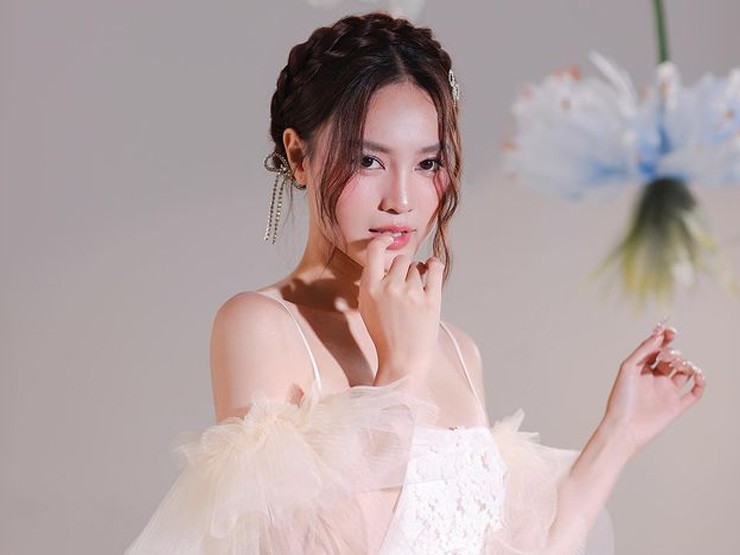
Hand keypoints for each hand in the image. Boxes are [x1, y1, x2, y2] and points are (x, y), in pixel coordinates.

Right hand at [358, 235, 443, 385]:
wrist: (402, 360)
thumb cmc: (384, 335)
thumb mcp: (366, 308)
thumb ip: (371, 283)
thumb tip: (383, 261)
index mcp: (370, 289)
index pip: (374, 251)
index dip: (382, 241)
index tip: (388, 239)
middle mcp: (390, 288)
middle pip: (400, 260)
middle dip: (402, 268)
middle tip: (403, 285)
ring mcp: (412, 294)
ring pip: (416, 267)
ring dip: (416, 274)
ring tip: (414, 293)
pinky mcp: (432, 300)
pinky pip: (435, 269)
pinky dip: (434, 265)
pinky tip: (431, 266)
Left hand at [602, 322, 705, 457]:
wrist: (624, 427)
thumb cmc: (621, 398)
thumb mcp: (628, 368)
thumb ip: (644, 350)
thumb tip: (659, 335)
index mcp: (641, 369)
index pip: (656, 349)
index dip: (664, 339)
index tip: (671, 332)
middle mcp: (654, 379)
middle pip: (671, 359)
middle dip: (673, 353)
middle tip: (668, 356)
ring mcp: (666, 392)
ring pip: (684, 373)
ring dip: (687, 366)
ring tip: (681, 367)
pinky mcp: (676, 406)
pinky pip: (694, 393)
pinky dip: (700, 383)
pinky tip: (697, 376)